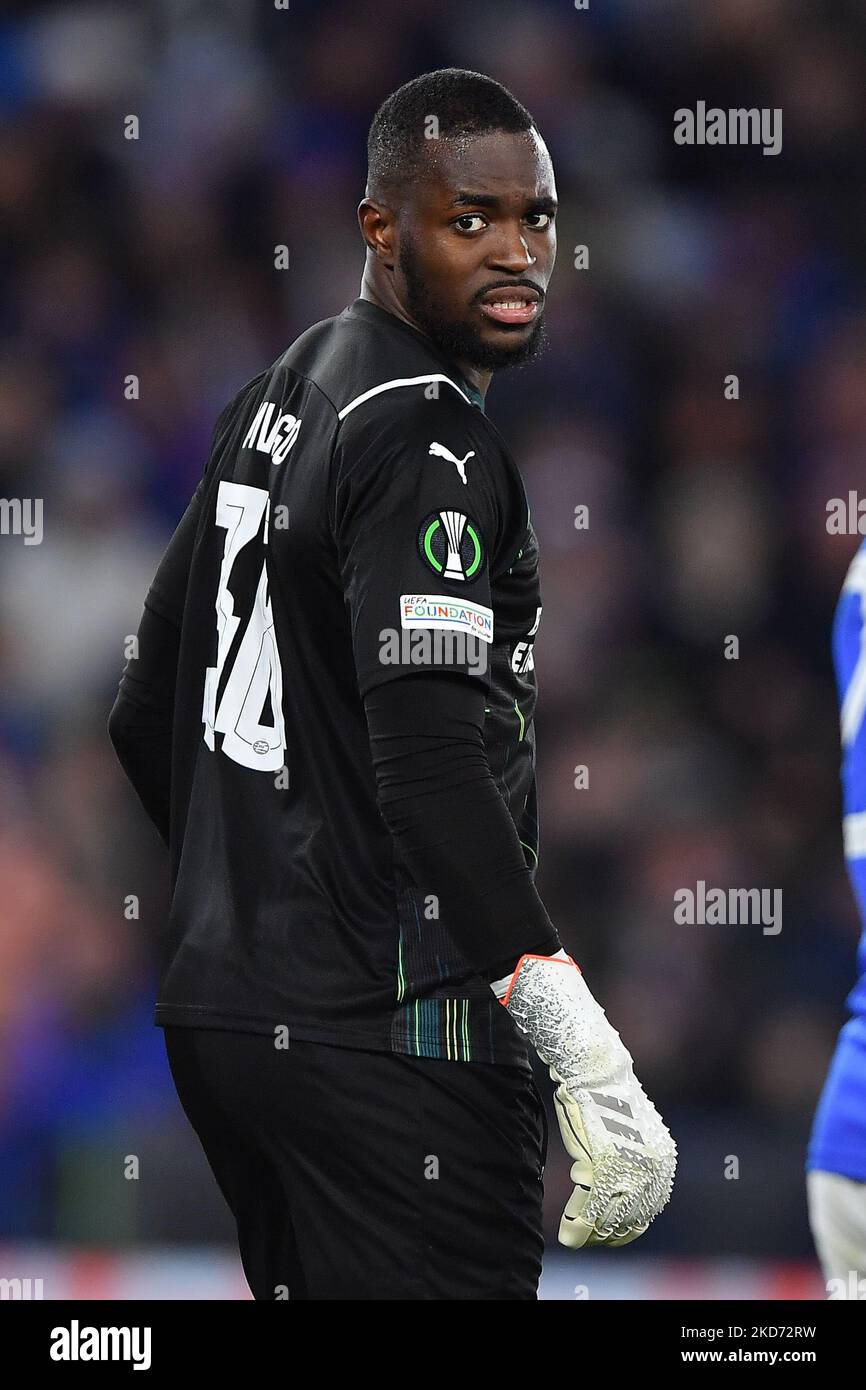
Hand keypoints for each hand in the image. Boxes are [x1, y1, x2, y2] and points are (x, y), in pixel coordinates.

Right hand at [551, 1059, 675, 1247]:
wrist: (593, 1069)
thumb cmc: (602, 1099)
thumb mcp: (624, 1138)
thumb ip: (626, 1167)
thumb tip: (612, 1200)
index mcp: (662, 1162)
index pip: (646, 1212)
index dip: (622, 1229)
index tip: (602, 1235)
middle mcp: (653, 1169)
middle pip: (630, 1220)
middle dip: (605, 1235)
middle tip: (582, 1241)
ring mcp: (631, 1167)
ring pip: (610, 1218)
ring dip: (589, 1233)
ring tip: (572, 1235)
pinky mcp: (606, 1163)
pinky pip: (592, 1205)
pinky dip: (578, 1224)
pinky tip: (568, 1231)